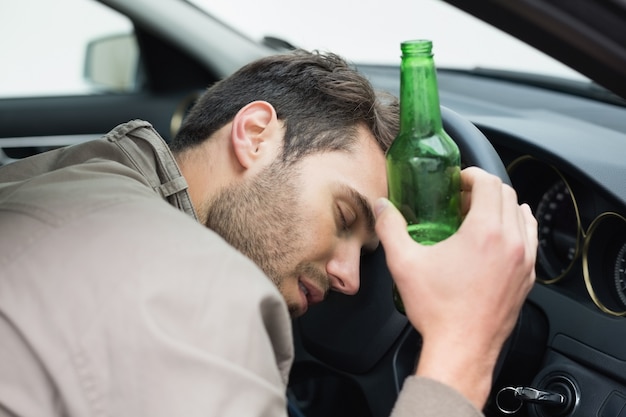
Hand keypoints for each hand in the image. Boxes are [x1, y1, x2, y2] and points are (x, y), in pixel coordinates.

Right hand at [375, 166, 537, 408]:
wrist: (461, 349)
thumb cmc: (438, 309)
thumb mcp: (404, 263)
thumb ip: (390, 228)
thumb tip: (382, 207)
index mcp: (485, 232)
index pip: (490, 183)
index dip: (472, 175)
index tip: (458, 182)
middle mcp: (511, 242)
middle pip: (508, 195)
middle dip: (484, 190)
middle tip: (462, 200)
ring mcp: (524, 261)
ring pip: (522, 216)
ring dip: (502, 208)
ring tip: (478, 217)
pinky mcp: (527, 278)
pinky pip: (530, 240)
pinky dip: (517, 229)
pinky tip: (500, 238)